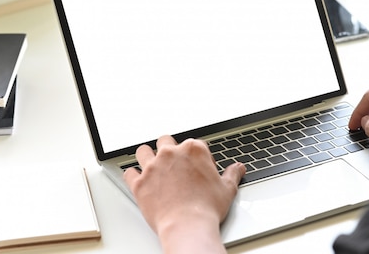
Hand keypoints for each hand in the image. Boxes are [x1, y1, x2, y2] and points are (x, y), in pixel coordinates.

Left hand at [123, 135, 244, 253]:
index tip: (198, 168)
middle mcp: (171, 154)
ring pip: (143, 151)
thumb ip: (232, 174)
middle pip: (165, 141)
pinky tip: (138, 180)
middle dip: (169, 150)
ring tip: (152, 166)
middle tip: (174, 165)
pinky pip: (129, 173)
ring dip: (147, 157)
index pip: (193, 144)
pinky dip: (133, 176)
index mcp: (193, 150)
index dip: (196, 156)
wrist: (187, 226)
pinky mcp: (139, 183)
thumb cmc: (206, 208)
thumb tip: (238, 168)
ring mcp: (153, 167)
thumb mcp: (227, 189)